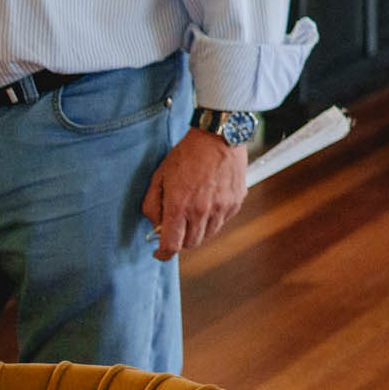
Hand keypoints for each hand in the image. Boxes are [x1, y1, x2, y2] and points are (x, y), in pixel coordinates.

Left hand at [140, 128, 246, 259]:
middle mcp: (201, 211)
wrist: (219, 135)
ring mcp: (221, 208)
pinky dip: (214, 217)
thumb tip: (156, 224)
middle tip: (177, 225)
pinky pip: (222, 221)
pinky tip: (210, 201)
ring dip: (198, 229)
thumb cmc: (188, 153)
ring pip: (208, 234)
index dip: (163, 253)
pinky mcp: (236, 202)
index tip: (160, 252)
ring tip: (194, 211)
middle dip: (180, 239)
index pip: (171, 246)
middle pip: (190, 244)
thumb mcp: (160, 175)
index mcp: (179, 206)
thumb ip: (152, 204)